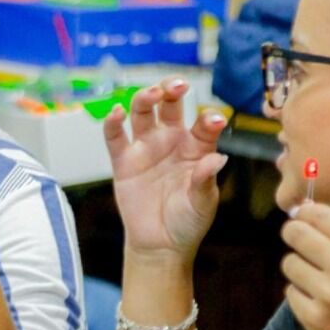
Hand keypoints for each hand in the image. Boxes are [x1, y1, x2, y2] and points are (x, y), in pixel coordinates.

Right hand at [104, 79, 227, 263]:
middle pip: (171, 105)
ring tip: (152, 94)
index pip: (203, 124)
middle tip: (179, 85)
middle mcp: (171, 141)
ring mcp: (146, 148)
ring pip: (143, 112)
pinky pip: (115, 136)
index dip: (208, 119)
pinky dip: (112, 122)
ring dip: (146, 97)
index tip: (214, 121)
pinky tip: (115, 112)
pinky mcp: (123, 161)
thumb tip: (218, 159)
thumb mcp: (202, 203)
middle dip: (173, 90)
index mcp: (196, 148)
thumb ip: (205, 180)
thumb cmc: (188, 222)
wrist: (161, 245)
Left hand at [280, 201, 329, 329]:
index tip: (301, 215)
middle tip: (295, 237)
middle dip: (293, 232)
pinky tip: (318, 301)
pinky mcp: (313, 316)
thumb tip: (305, 212)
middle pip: (296, 233)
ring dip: (297, 267)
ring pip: (289, 262)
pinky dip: (300, 294)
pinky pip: (290, 291)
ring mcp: (327, 294)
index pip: (320, 215)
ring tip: (314, 276)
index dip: (305, 212)